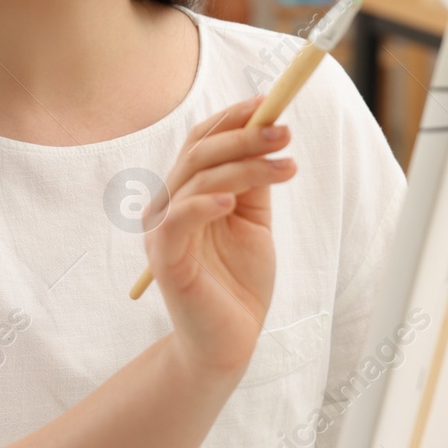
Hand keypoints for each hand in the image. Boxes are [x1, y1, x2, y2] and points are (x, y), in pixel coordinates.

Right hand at [142, 94, 295, 375]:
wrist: (228, 343)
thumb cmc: (238, 283)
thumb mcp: (253, 222)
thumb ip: (251, 183)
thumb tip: (267, 135)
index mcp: (185, 193)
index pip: (200, 142)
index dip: (231, 119)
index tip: (268, 104)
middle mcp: (167, 206)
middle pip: (198, 154)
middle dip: (243, 137)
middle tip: (284, 131)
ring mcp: (161, 232)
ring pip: (196, 181)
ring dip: (243, 166)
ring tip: (286, 164)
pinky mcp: (164, 260)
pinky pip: (177, 222)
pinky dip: (203, 205)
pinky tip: (233, 202)